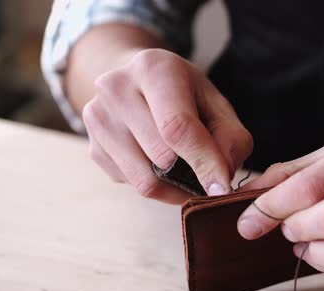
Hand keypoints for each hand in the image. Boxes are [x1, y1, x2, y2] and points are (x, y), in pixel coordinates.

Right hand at [82, 49, 252, 202]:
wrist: (137, 84)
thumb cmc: (185, 96)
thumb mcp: (217, 105)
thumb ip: (230, 140)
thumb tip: (218, 183)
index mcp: (153, 68)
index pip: (177, 126)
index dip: (204, 162)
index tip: (222, 188)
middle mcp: (116, 88)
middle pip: (161, 156)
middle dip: (192, 173)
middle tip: (208, 173)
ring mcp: (98, 118)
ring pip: (144, 180)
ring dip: (174, 186)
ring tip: (188, 173)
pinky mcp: (93, 147)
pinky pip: (132, 185)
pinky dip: (156, 186)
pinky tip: (162, 166)